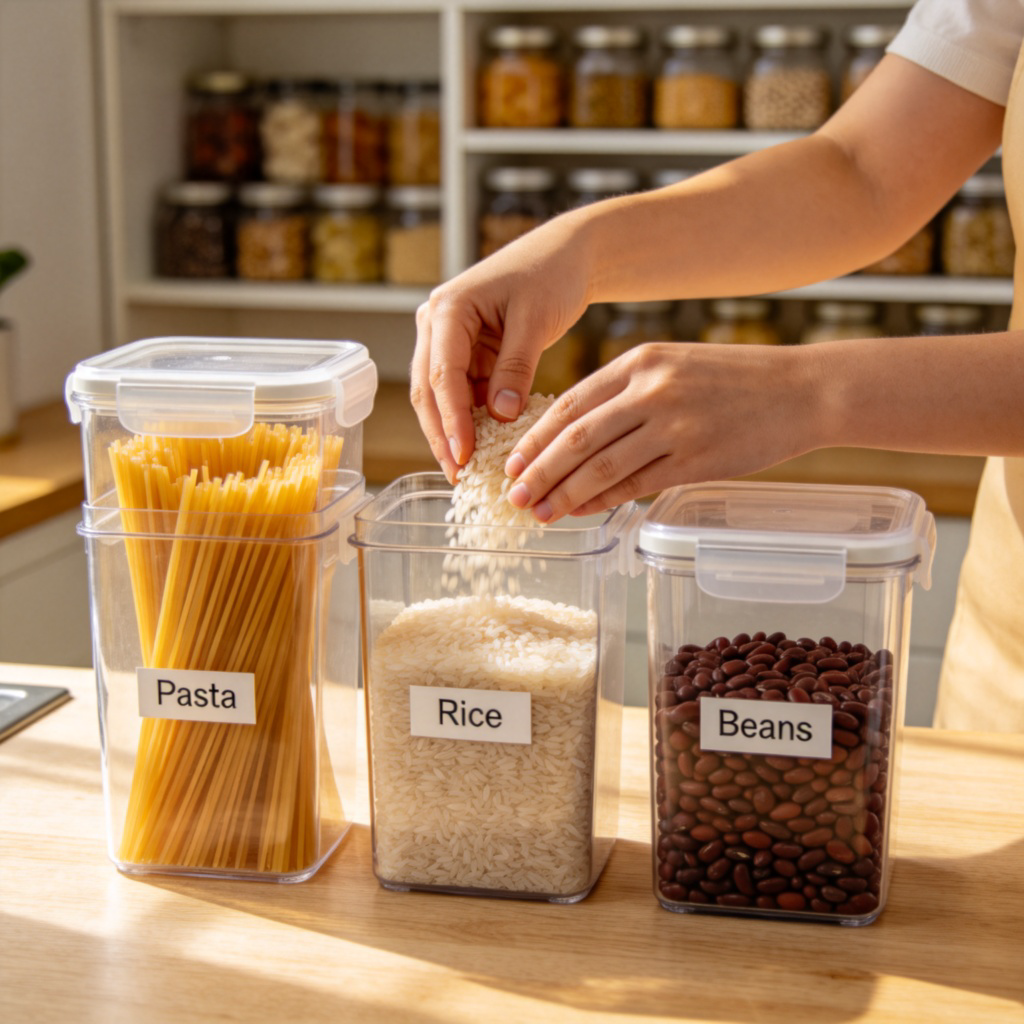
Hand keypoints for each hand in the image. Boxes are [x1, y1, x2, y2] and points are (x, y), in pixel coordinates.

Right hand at [410, 212, 592, 482]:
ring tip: (465, 470)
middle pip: (429, 390)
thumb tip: (500, 416)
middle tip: (457, 474)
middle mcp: (436, 324)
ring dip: (451, 432)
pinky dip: (470, 420)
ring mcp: (447, 340)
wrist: (565, 256)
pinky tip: (481, 447)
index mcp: (448, 309)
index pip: (442, 375)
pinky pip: (462, 393)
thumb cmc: (550, 274)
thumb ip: (516, 369)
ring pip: (440, 396)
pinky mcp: (465, 353)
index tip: (463, 456)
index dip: (451, 420)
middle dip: (441, 434)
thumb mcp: (535, 321)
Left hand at [503, 341, 826, 521]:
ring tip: (539, 514)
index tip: (513, 462)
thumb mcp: (674, 366)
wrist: (803, 390)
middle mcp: (653, 389)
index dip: (537, 437)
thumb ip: (626, 396)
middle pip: (578, 436)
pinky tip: (582, 512)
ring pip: (602, 465)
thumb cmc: (735, 381)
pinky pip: (637, 484)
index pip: (571, 403)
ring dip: (565, 494)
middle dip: (539, 470)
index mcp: (640, 361)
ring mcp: (675, 424)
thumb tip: (576, 443)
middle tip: (514, 496)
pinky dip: (604, 501)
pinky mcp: (697, 458)